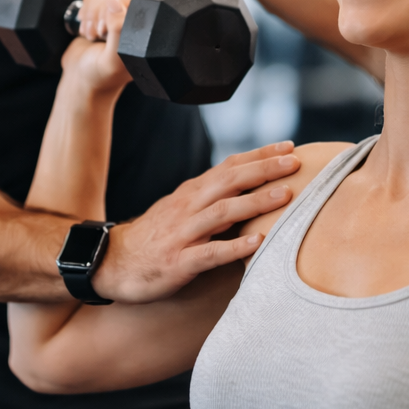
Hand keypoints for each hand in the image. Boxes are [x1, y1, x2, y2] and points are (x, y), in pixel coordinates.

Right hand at [59, 0, 148, 96]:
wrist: (80, 79)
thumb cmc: (101, 75)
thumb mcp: (113, 59)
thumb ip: (118, 31)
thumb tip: (115, 1)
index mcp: (148, 29)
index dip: (122, 5)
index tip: (108, 28)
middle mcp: (137, 17)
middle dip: (104, 10)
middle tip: (100, 33)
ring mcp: (120, 11)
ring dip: (93, 12)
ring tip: (93, 35)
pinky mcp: (102, 9)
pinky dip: (86, 11)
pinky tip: (87, 30)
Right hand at [92, 142, 299, 303]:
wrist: (113, 262)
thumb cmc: (157, 236)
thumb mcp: (183, 209)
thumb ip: (212, 197)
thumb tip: (251, 187)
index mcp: (193, 192)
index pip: (230, 166)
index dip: (260, 155)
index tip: (290, 147)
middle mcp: (189, 206)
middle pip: (230, 181)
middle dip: (264, 170)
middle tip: (295, 162)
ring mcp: (184, 233)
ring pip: (223, 212)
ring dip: (255, 203)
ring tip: (284, 196)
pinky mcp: (179, 261)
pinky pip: (210, 253)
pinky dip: (235, 247)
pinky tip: (258, 244)